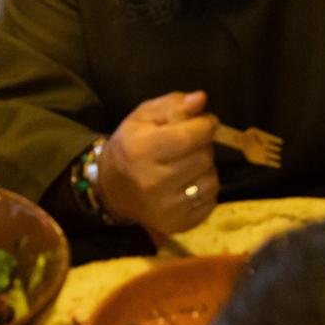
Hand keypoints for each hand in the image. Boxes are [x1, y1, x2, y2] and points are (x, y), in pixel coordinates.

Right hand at [98, 92, 219, 235]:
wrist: (114, 189)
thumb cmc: (131, 146)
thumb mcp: (143, 116)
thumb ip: (173, 105)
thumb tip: (200, 100)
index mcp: (141, 150)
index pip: (189, 137)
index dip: (205, 125)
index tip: (205, 121)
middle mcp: (153, 182)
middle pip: (204, 158)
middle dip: (203, 146)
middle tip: (190, 144)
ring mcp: (166, 208)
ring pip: (211, 180)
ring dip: (205, 168)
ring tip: (188, 165)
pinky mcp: (178, 224)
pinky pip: (210, 201)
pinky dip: (204, 189)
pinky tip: (187, 183)